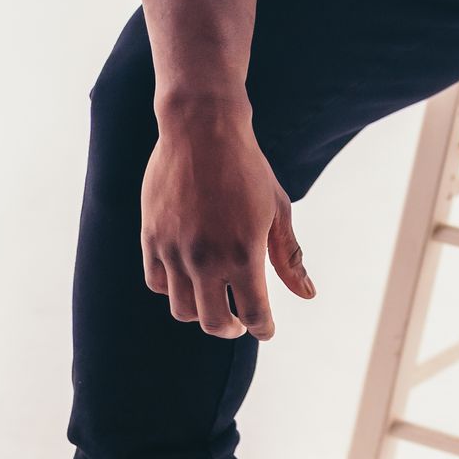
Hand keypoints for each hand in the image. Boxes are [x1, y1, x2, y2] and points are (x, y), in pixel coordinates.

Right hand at [140, 107, 312, 339]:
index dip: (263, 329)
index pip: (254, 314)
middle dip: (232, 328)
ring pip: (182, 309)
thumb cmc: (247, 168)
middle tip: (239, 320)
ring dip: (201, 312)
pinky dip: (173, 289)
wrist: (201, 129)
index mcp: (244, 253)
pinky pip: (157, 283)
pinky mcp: (151, 237)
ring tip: (214, 299)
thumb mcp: (277, 209)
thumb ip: (288, 256)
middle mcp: (206, 258)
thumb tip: (308, 294)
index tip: (266, 329)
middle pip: (214, 323)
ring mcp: (174, 249)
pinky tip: (189, 277)